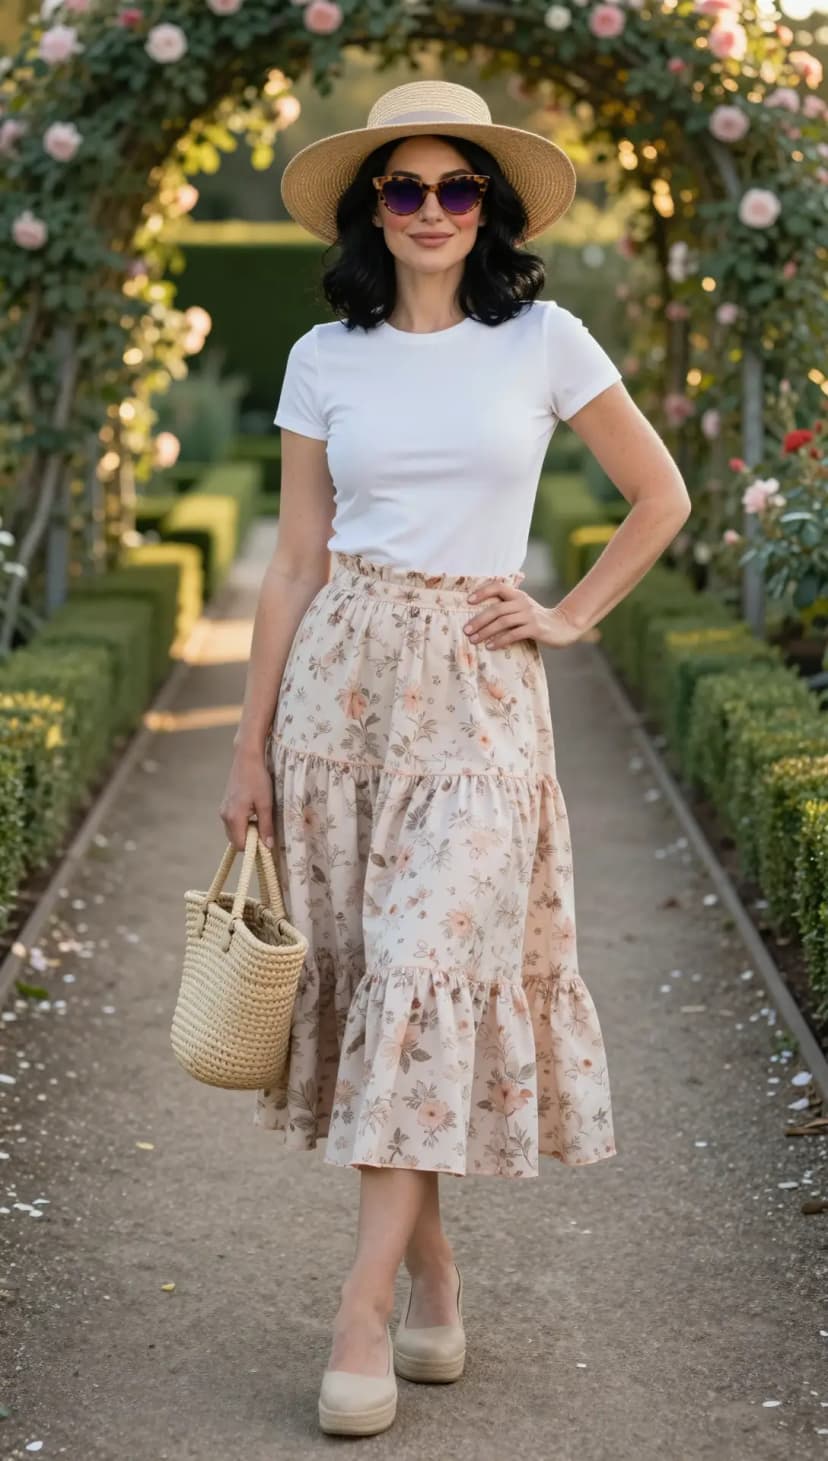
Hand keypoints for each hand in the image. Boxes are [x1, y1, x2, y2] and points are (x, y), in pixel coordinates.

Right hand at [219, 745, 274, 851]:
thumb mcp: (266, 804)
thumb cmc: (258, 779)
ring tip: (260, 817)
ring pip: (234, 831)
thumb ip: (266, 826)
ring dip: (246, 831)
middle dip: (250, 840)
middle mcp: (225, 816)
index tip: (266, 840)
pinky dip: (242, 823)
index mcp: (234, 818)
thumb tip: (268, 846)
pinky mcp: (225, 804)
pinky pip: (232, 822)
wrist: (246, 758)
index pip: (241, 845)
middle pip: (235, 840)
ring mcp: (223, 810)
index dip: (254, 847)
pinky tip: (253, 811)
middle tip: (264, 828)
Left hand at [464, 576, 582, 650]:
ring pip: (503, 622)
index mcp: (518, 595)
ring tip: (474, 640)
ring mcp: (529, 615)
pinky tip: (490, 646)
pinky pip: (513, 634)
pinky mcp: (535, 629)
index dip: (483, 591)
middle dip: (479, 620)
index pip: (498, 586)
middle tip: (466, 630)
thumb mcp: (522, 608)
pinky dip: (500, 641)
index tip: (468, 601)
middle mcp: (523, 603)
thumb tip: (480, 614)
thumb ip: (506, 607)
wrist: (563, 626)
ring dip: (486, 632)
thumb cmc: (536, 619)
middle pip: (496, 609)